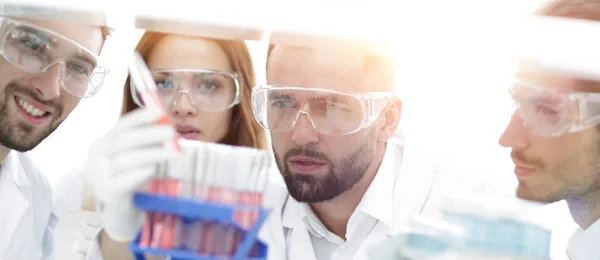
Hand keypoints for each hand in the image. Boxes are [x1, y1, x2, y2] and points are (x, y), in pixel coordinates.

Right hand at [83, 108, 177, 240]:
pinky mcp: (108, 191)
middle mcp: (97, 156)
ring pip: (126, 160)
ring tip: (172, 152)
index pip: (121, 125)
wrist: (115, 204)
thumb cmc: (126, 173)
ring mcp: (100, 174)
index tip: (160, 112)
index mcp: (103, 141)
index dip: (140, 118)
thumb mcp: (132, 154)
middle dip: (150, 134)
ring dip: (152, 154)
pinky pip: (125, 180)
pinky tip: (153, 169)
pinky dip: (140, 173)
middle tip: (172, 132)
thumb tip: (167, 126)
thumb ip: (145, 141)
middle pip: (124, 140)